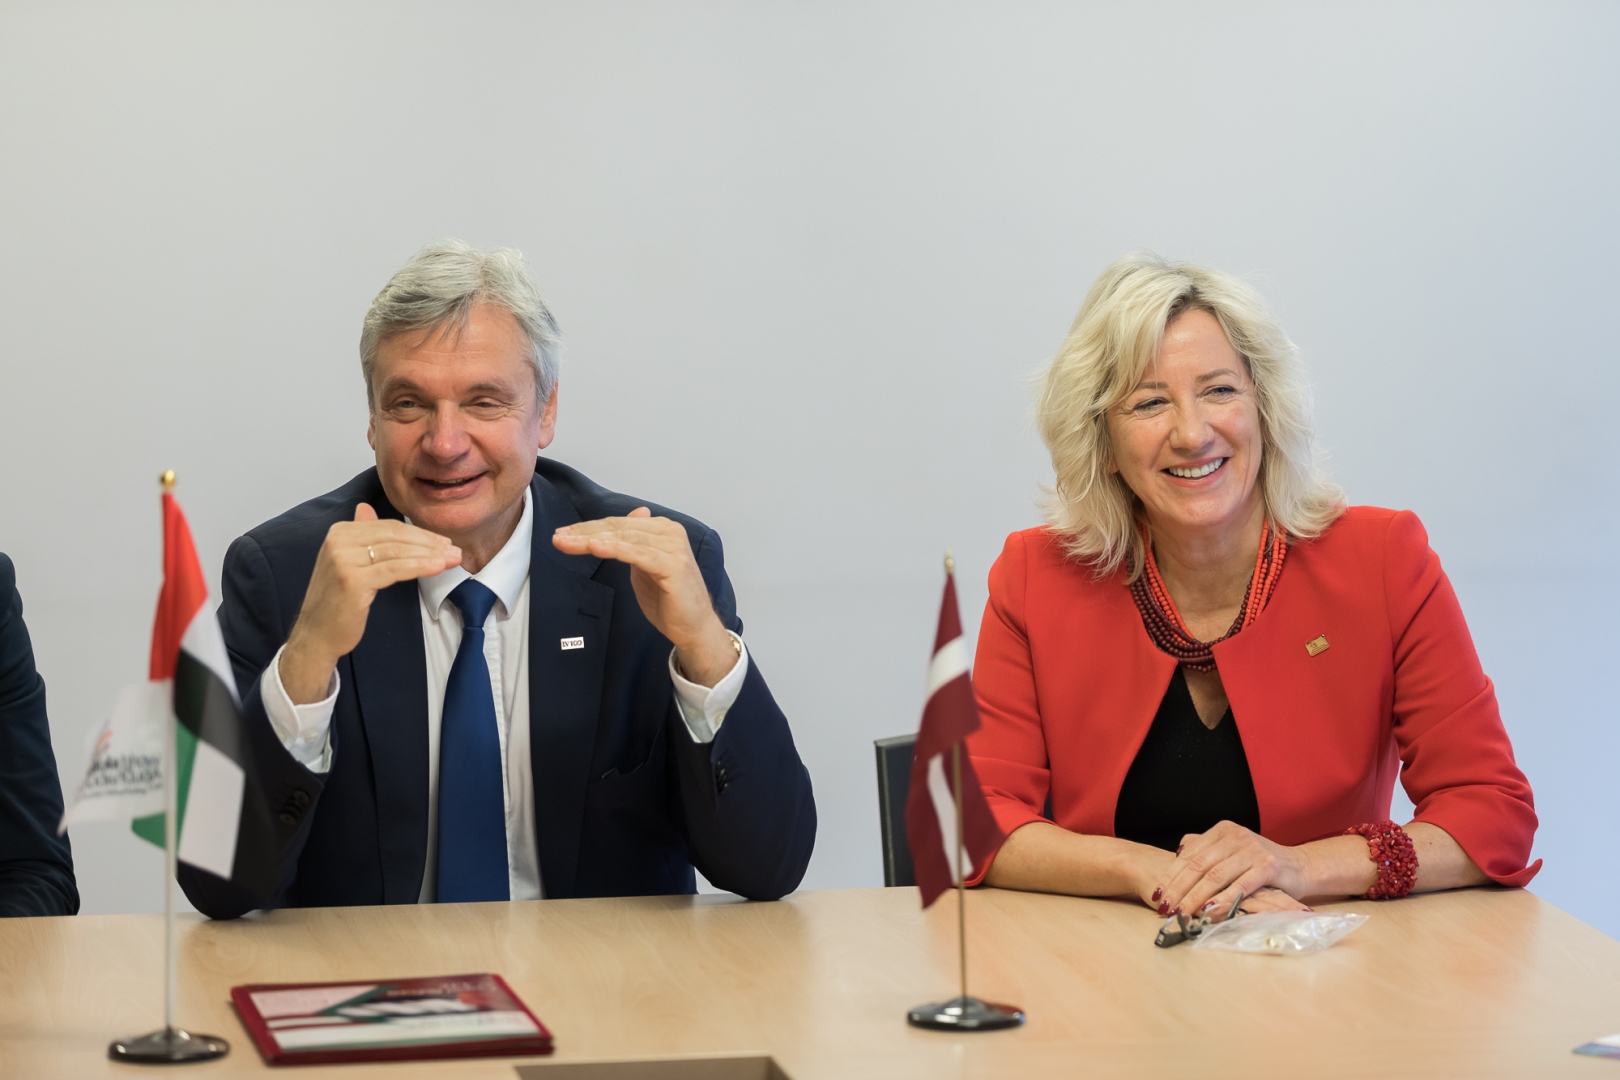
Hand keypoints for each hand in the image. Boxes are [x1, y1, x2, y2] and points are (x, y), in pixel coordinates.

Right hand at [280, 503, 460, 702]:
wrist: (316, 635)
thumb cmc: (338, 602)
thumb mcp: (347, 562)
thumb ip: (360, 536)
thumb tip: (366, 507)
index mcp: (339, 532)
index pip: (389, 527)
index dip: (420, 534)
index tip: (443, 542)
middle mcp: (339, 540)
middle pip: (395, 536)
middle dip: (429, 543)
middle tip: (454, 550)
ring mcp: (343, 559)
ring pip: (398, 551)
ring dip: (430, 555)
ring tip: (452, 559)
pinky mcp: (352, 580)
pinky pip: (394, 569)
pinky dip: (419, 566)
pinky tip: (437, 567)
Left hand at [552, 508, 737, 686]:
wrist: (694, 627)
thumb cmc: (669, 600)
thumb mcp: (644, 566)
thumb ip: (632, 543)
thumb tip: (630, 517)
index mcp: (663, 529)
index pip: (618, 524)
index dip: (589, 527)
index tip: (563, 534)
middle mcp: (670, 532)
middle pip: (618, 528)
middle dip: (585, 532)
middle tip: (558, 537)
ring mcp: (673, 548)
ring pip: (624, 538)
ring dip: (591, 540)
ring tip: (567, 543)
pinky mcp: (672, 566)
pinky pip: (637, 554)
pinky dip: (614, 549)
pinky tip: (594, 547)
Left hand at [1155, 820, 1310, 919]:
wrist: (1300, 867)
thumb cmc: (1260, 863)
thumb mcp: (1231, 851)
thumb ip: (1206, 850)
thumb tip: (1177, 855)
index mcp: (1222, 830)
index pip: (1189, 854)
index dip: (1172, 875)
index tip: (1158, 893)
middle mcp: (1235, 836)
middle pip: (1198, 865)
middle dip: (1179, 888)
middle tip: (1165, 907)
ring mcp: (1252, 849)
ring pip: (1215, 876)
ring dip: (1195, 897)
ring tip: (1182, 913)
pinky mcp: (1267, 866)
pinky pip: (1239, 886)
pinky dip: (1222, 900)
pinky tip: (1209, 911)